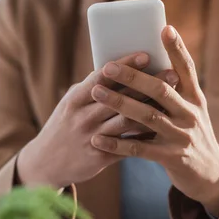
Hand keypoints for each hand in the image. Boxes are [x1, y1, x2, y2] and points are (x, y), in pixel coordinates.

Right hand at [17, 52, 176, 188]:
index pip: (102, 77)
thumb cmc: (63, 126)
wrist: (45, 163)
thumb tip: (118, 68)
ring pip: (127, 121)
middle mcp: (83, 117)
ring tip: (174, 100)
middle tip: (172, 74)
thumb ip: (91, 89)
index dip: (125, 66)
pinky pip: (128, 146)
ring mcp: (91, 138)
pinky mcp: (99, 157)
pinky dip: (145, 136)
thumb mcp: (70, 104)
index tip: (146, 55)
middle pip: (121, 98)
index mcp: (75, 99)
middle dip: (148, 85)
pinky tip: (164, 127)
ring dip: (152, 110)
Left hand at [90, 26, 218, 215]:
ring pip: (147, 116)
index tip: (164, 28)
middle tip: (107, 66)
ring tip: (96, 92)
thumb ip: (171, 92)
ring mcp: (182, 136)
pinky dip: (117, 144)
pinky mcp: (171, 158)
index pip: (187, 68)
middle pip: (161, 89)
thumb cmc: (190, 133)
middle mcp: (191, 113)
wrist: (210, 174)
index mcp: (195, 97)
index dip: (177, 49)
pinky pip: (139, 149)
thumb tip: (140, 66)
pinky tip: (97, 139)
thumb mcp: (189, 110)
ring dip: (119, 103)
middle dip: (133, 77)